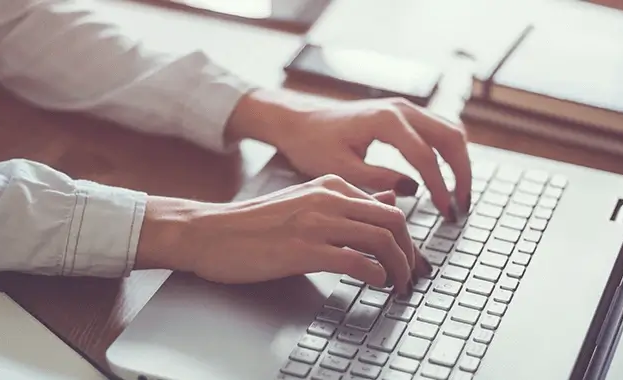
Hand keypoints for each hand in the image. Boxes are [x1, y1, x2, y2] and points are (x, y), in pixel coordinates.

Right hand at [136, 175, 427, 293]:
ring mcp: (316, 223)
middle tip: (412, 276)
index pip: (388, 207)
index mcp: (331, 184)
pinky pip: (357, 261)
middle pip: (394, 222)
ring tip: (398, 286)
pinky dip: (376, 275)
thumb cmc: (254, 224)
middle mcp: (328, 198)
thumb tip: (390, 200)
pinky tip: (376, 285)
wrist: (210, 232)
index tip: (411, 260)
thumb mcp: (305, 201)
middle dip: (411, 254)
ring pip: (382, 240)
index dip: (408, 238)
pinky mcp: (304, 250)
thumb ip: (347, 202)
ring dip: (399, 268)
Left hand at [227, 90, 471, 219]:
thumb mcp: (341, 169)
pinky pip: (439, 129)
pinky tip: (445, 178)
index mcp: (385, 120)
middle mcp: (400, 108)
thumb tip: (413, 191)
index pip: (425, 156)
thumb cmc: (312, 144)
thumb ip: (379, 179)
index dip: (439, 187)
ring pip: (450, 131)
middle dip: (462, 174)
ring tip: (458, 196)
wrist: (298, 121)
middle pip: (450, 138)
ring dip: (459, 162)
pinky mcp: (403, 114)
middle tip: (461, 206)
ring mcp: (404, 108)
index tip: (446, 213)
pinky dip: (448, 153)